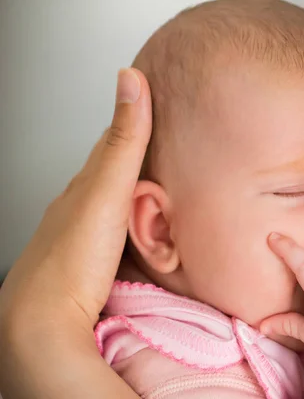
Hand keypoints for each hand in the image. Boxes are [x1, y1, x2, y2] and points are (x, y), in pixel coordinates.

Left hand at [0, 68, 151, 398]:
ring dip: (136, 192)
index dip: (136, 122)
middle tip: (166, 143)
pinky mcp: (92, 265)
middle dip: (137, 156)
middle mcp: (80, 207)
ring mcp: (84, 238)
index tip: (156, 104)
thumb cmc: (73, 256)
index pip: (112, 143)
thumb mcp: (107, 190)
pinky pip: (117, 232)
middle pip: (111, 173)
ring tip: (161, 185)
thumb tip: (130, 78)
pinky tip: (143, 231)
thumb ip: (125, 141)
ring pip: (113, 204)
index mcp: (85, 184)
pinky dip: (132, 223)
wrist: (42, 320)